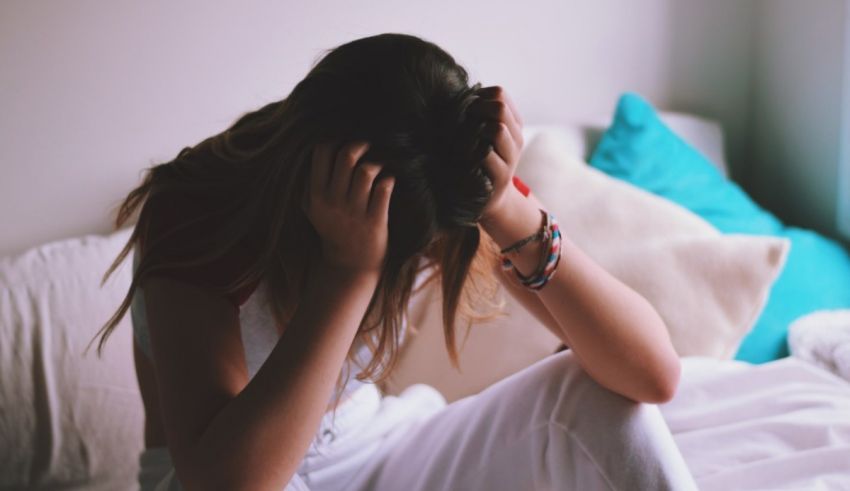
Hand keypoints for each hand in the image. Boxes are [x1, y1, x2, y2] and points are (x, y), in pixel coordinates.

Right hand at [304, 140, 394, 272]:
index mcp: (316, 196)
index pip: (322, 153)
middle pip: (347, 157)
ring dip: (376, 163)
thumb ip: (308, 183)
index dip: (335, 140)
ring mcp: (355, 213)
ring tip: (379, 167)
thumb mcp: (312, 209)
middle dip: (360, 145)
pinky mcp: (375, 222)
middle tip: (368, 146)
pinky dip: (388, 180)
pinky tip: (388, 182)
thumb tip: (316, 150)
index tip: (345, 141)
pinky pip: (384, 189)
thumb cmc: (332, 229)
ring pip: (366, 171)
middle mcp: (334, 203)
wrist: (349, 266)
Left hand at [469, 85, 525, 224]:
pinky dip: (470, 152)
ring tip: (462, 138)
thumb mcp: (482, 133)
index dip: (478, 96)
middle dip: (476, 109)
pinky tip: (461, 156)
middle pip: (500, 107)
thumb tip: (457, 93)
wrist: (490, 197)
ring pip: (497, 129)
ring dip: (474, 130)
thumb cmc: (478, 159)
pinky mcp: (501, 176)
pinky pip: (486, 155)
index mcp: (514, 124)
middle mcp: (517, 139)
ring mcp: (511, 158)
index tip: (464, 109)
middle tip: (460, 121)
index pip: (500, 94)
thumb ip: (478, 114)